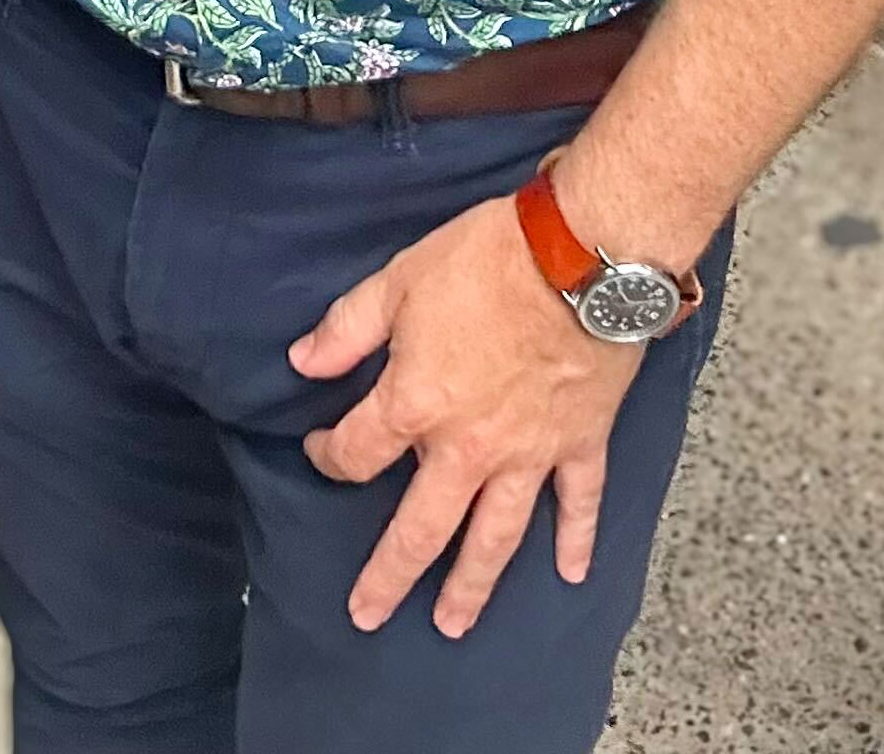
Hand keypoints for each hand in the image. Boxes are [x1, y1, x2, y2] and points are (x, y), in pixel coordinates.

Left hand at [292, 191, 645, 638]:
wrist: (582, 257)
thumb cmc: (486, 260)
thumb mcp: (399, 280)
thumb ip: (348, 328)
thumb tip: (301, 364)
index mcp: (416, 405)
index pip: (358, 452)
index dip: (330, 456)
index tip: (322, 451)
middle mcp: (469, 448)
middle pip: (421, 529)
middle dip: (391, 576)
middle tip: (368, 617)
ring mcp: (528, 454)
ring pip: (495, 537)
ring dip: (472, 585)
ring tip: (452, 626)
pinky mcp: (579, 443)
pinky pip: (579, 503)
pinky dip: (578, 539)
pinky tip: (572, 575)